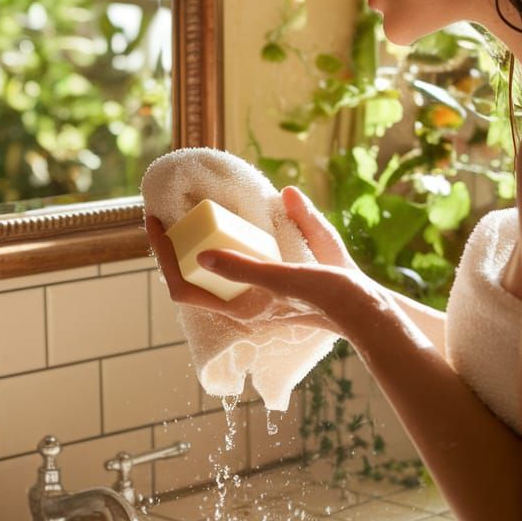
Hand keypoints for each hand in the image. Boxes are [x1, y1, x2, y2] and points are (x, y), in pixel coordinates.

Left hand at [145, 185, 362, 332]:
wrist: (367, 309)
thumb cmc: (329, 294)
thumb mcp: (286, 276)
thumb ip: (245, 266)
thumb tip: (203, 252)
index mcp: (237, 307)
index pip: (182, 284)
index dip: (162, 254)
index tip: (153, 222)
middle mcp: (240, 304)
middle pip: (189, 274)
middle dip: (173, 245)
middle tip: (165, 212)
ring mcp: (253, 295)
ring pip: (207, 267)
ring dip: (193, 241)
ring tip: (185, 211)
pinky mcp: (267, 283)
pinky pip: (230, 260)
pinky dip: (218, 240)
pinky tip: (220, 220)